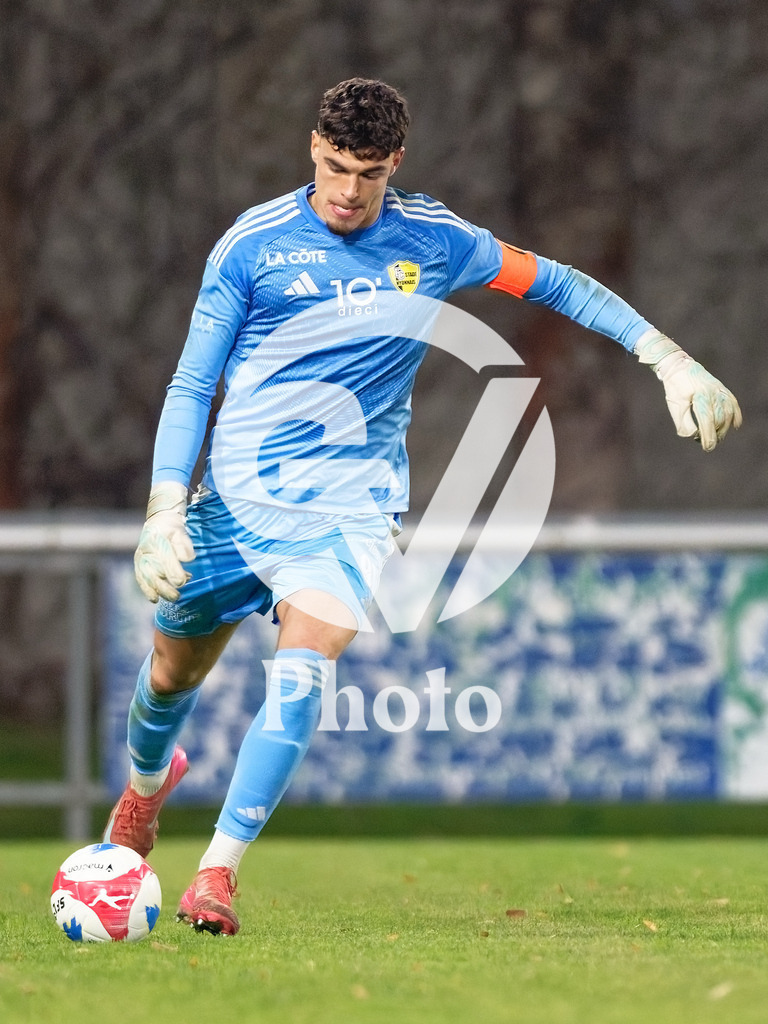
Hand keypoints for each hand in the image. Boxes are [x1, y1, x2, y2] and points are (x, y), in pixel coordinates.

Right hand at [134, 481, 195, 601]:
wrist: (158, 523)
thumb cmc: (173, 530)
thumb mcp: (181, 532)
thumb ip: (184, 545)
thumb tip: (188, 559)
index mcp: (158, 539)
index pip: (166, 557)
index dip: (174, 571)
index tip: (183, 581)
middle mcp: (147, 550)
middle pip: (154, 572)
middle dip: (165, 586)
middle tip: (177, 596)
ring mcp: (141, 558)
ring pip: (147, 577)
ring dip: (158, 590)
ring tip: (172, 598)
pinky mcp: (138, 564)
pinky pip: (141, 578)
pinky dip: (147, 589)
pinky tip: (154, 598)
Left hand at [634, 330, 741, 450]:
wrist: (679, 366)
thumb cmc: (675, 388)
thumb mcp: (675, 406)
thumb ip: (683, 422)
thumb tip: (693, 436)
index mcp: (699, 397)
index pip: (707, 421)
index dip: (708, 436)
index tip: (707, 448)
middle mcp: (713, 393)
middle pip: (719, 420)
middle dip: (714, 435)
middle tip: (704, 442)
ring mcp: (719, 390)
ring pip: (728, 414)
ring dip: (723, 429)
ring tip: (715, 436)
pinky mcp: (722, 389)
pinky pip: (733, 404)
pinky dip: (735, 416)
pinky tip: (734, 426)